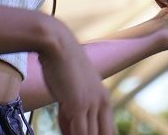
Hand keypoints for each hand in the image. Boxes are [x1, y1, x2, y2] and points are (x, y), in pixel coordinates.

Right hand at [38, 19, 116, 134]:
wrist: (56, 42)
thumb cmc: (59, 63)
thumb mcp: (72, 89)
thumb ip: (72, 110)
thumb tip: (70, 130)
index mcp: (104, 98)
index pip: (110, 131)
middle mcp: (102, 101)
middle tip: (75, 134)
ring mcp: (92, 103)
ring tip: (68, 132)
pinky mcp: (79, 104)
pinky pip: (80, 133)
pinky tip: (65, 133)